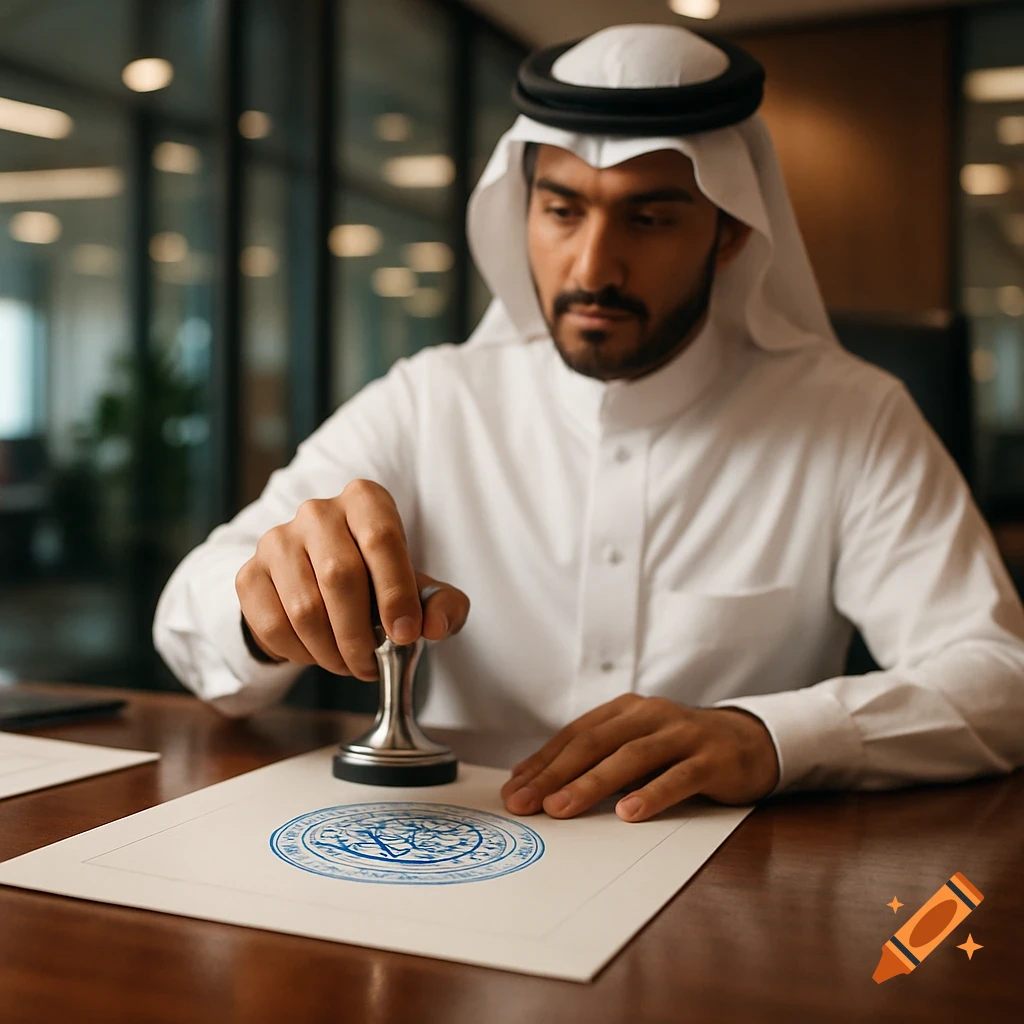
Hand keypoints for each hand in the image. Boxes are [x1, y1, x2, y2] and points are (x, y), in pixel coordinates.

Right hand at [235, 479, 469, 679]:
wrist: (321, 582)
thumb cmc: (381, 583)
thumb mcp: (423, 591)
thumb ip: (445, 605)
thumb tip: (435, 627)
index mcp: (365, 501)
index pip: (382, 539)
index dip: (396, 593)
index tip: (406, 635)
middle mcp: (317, 511)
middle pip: (340, 576)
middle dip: (361, 634)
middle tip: (372, 665)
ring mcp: (277, 540)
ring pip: (304, 607)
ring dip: (331, 651)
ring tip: (349, 664)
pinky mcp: (249, 573)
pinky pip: (273, 625)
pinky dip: (300, 653)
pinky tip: (317, 653)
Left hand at [500, 695, 779, 821]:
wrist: (751, 742)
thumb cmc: (681, 751)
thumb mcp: (638, 748)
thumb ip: (601, 761)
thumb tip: (543, 784)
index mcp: (626, 710)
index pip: (576, 735)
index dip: (543, 761)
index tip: (513, 789)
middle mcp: (650, 715)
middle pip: (595, 743)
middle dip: (555, 773)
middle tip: (525, 802)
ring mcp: (683, 734)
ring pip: (631, 757)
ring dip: (592, 783)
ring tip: (562, 807)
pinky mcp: (712, 758)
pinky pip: (679, 777)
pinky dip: (652, 794)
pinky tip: (629, 813)